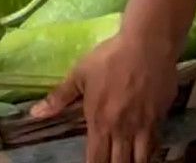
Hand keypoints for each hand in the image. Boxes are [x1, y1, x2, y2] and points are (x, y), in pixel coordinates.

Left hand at [31, 34, 178, 162]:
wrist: (147, 46)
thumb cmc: (110, 58)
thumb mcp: (79, 75)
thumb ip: (59, 97)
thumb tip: (35, 114)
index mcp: (99, 121)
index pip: (96, 158)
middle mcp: (122, 130)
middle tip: (108, 162)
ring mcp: (143, 127)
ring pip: (140, 160)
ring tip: (124, 161)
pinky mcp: (160, 119)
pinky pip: (155, 147)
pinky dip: (149, 155)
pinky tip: (144, 155)